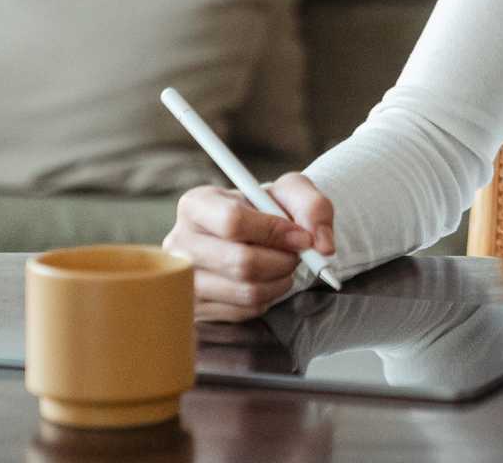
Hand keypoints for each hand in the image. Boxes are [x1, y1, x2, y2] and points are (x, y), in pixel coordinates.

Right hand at [163, 171, 336, 321]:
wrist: (254, 236)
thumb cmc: (268, 209)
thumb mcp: (292, 191)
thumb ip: (313, 207)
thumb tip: (322, 245)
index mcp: (197, 204)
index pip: (232, 222)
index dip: (274, 232)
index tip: (301, 237)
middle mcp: (180, 242)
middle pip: (241, 262)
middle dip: (283, 261)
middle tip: (296, 255)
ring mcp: (183, 280)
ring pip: (246, 291)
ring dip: (279, 281)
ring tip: (283, 266)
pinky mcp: (196, 308)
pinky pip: (244, 311)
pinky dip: (267, 299)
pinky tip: (266, 281)